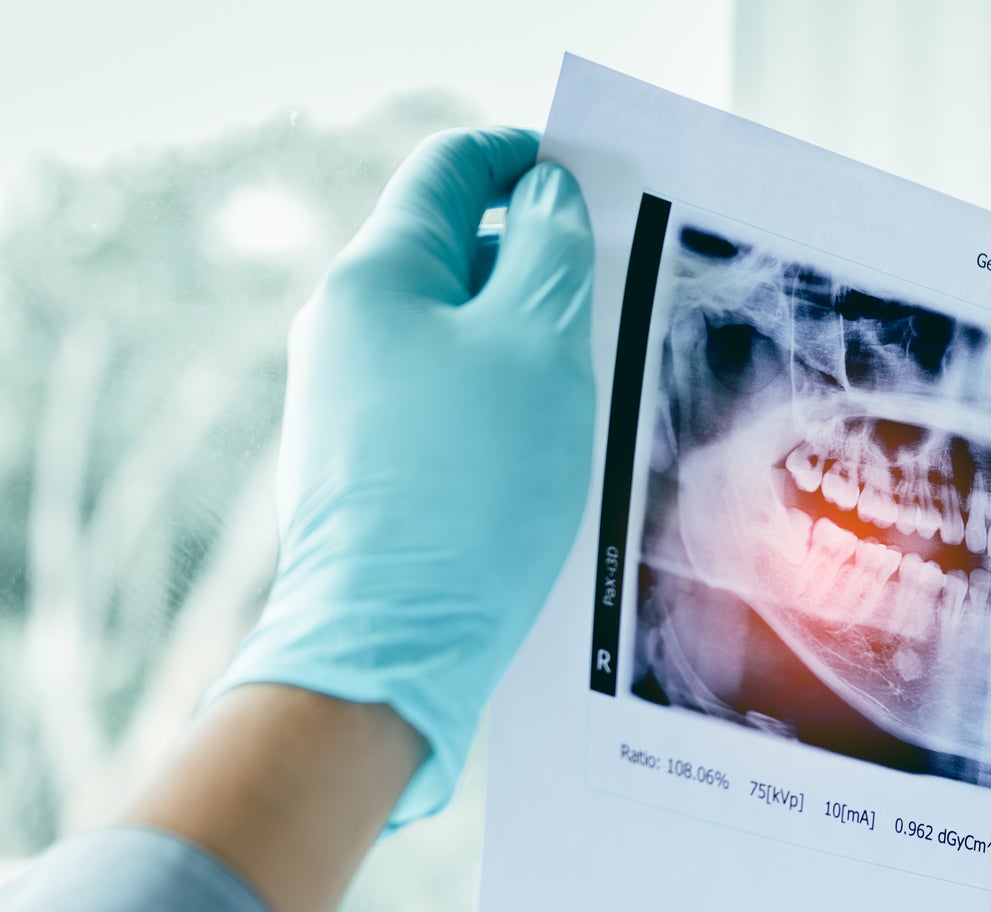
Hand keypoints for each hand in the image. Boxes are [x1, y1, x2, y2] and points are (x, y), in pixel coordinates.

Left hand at [212, 127, 594, 824]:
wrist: (394, 647)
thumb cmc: (472, 493)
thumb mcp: (540, 348)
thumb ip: (551, 255)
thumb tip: (545, 200)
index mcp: (376, 280)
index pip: (450, 171)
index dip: (523, 159)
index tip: (586, 174)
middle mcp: (345, 335)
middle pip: (452, 257)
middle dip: (537, 264)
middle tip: (619, 289)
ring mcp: (348, 410)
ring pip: (453, 342)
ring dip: (527, 348)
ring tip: (601, 383)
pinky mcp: (366, 478)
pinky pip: (445, 413)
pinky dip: (502, 410)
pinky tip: (554, 455)